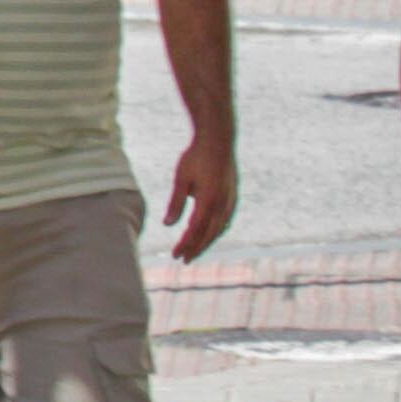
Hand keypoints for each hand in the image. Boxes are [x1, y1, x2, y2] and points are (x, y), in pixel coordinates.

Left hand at [163, 137, 236, 260]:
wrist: (219, 141)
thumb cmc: (196, 158)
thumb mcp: (181, 179)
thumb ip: (176, 203)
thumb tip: (168, 225)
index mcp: (208, 202)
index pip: (195, 231)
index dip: (185, 245)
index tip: (175, 255)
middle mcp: (222, 206)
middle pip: (208, 235)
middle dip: (195, 249)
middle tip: (184, 260)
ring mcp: (230, 203)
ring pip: (218, 230)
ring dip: (206, 242)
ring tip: (194, 250)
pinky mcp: (233, 198)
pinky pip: (225, 221)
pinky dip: (216, 231)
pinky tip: (209, 234)